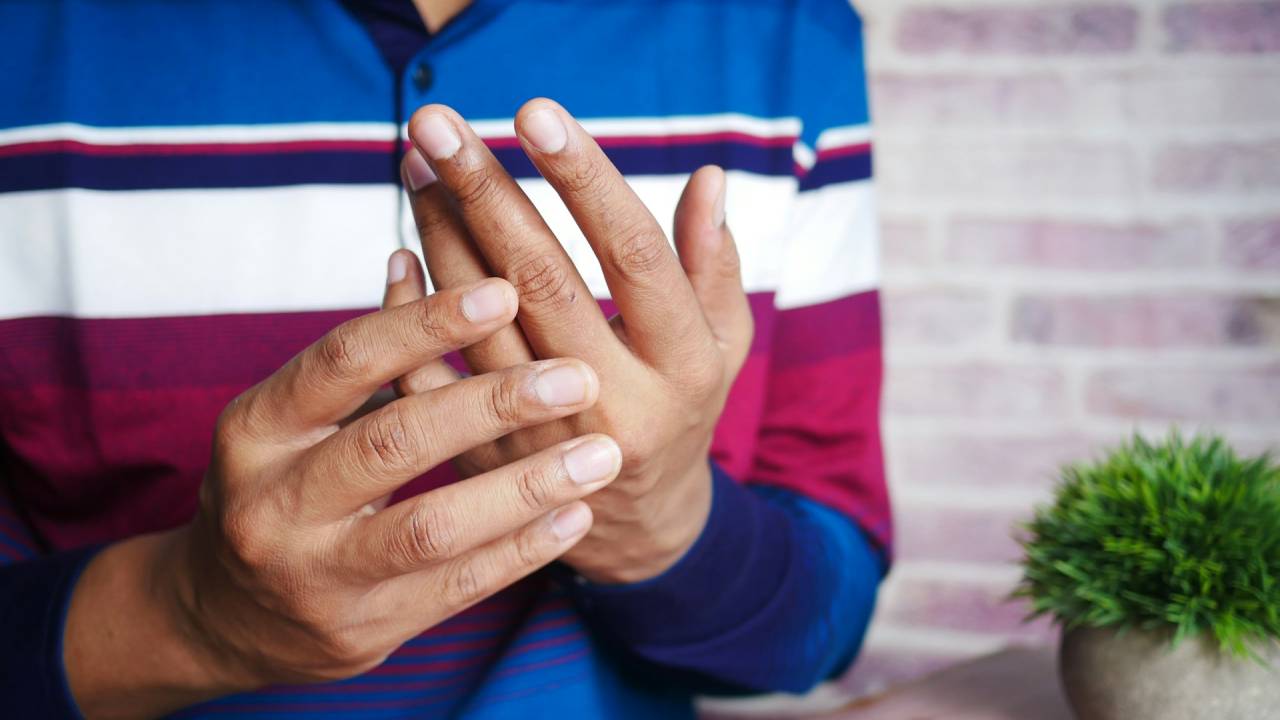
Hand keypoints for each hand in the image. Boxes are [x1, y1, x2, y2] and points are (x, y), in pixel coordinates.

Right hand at [64, 278, 620, 717]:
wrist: (227, 616)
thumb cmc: (282, 486)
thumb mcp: (294, 418)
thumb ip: (361, 357)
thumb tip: (415, 256)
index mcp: (257, 428)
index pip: (346, 359)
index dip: (427, 322)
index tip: (507, 290)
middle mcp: (274, 502)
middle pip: (395, 441)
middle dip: (496, 405)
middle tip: (579, 377)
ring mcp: (316, 575)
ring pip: (434, 527)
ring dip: (527, 487)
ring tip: (600, 455)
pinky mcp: (363, 630)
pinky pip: (458, 588)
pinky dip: (524, 548)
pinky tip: (576, 513)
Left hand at [387, 99, 753, 582]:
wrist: (636, 525)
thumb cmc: (682, 407)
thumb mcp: (722, 344)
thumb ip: (713, 264)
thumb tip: (709, 178)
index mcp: (680, 364)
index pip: (633, 256)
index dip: (584, 181)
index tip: (536, 113)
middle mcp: (611, 399)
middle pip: (540, 279)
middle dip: (484, 191)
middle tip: (437, 122)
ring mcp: (543, 436)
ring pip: (478, 321)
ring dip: (440, 234)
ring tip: (418, 163)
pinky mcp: (488, 460)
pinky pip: (431, 382)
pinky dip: (407, 314)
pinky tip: (400, 253)